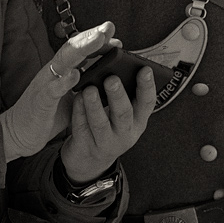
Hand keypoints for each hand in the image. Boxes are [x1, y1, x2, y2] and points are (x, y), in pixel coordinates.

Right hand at [0, 22, 115, 162]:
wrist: (18, 133)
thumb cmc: (47, 113)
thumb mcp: (71, 98)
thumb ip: (86, 86)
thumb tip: (110, 80)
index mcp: (61, 71)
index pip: (79, 49)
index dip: (96, 41)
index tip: (115, 36)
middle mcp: (52, 72)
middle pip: (72, 48)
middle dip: (91, 36)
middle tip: (109, 26)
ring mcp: (45, 84)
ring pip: (63, 62)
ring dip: (81, 50)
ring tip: (98, 40)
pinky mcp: (40, 101)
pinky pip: (51, 89)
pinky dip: (62, 82)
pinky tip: (74, 75)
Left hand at [60, 62, 156, 183]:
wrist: (89, 161)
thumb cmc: (108, 127)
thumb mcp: (122, 115)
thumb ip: (125, 93)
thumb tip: (121, 61)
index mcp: (137, 121)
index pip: (148, 104)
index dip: (147, 87)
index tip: (145, 69)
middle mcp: (125, 133)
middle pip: (124, 113)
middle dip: (118, 95)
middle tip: (112, 79)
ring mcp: (105, 143)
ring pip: (100, 123)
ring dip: (95, 105)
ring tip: (89, 89)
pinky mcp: (86, 147)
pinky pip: (81, 128)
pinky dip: (79, 112)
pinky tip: (75, 98)